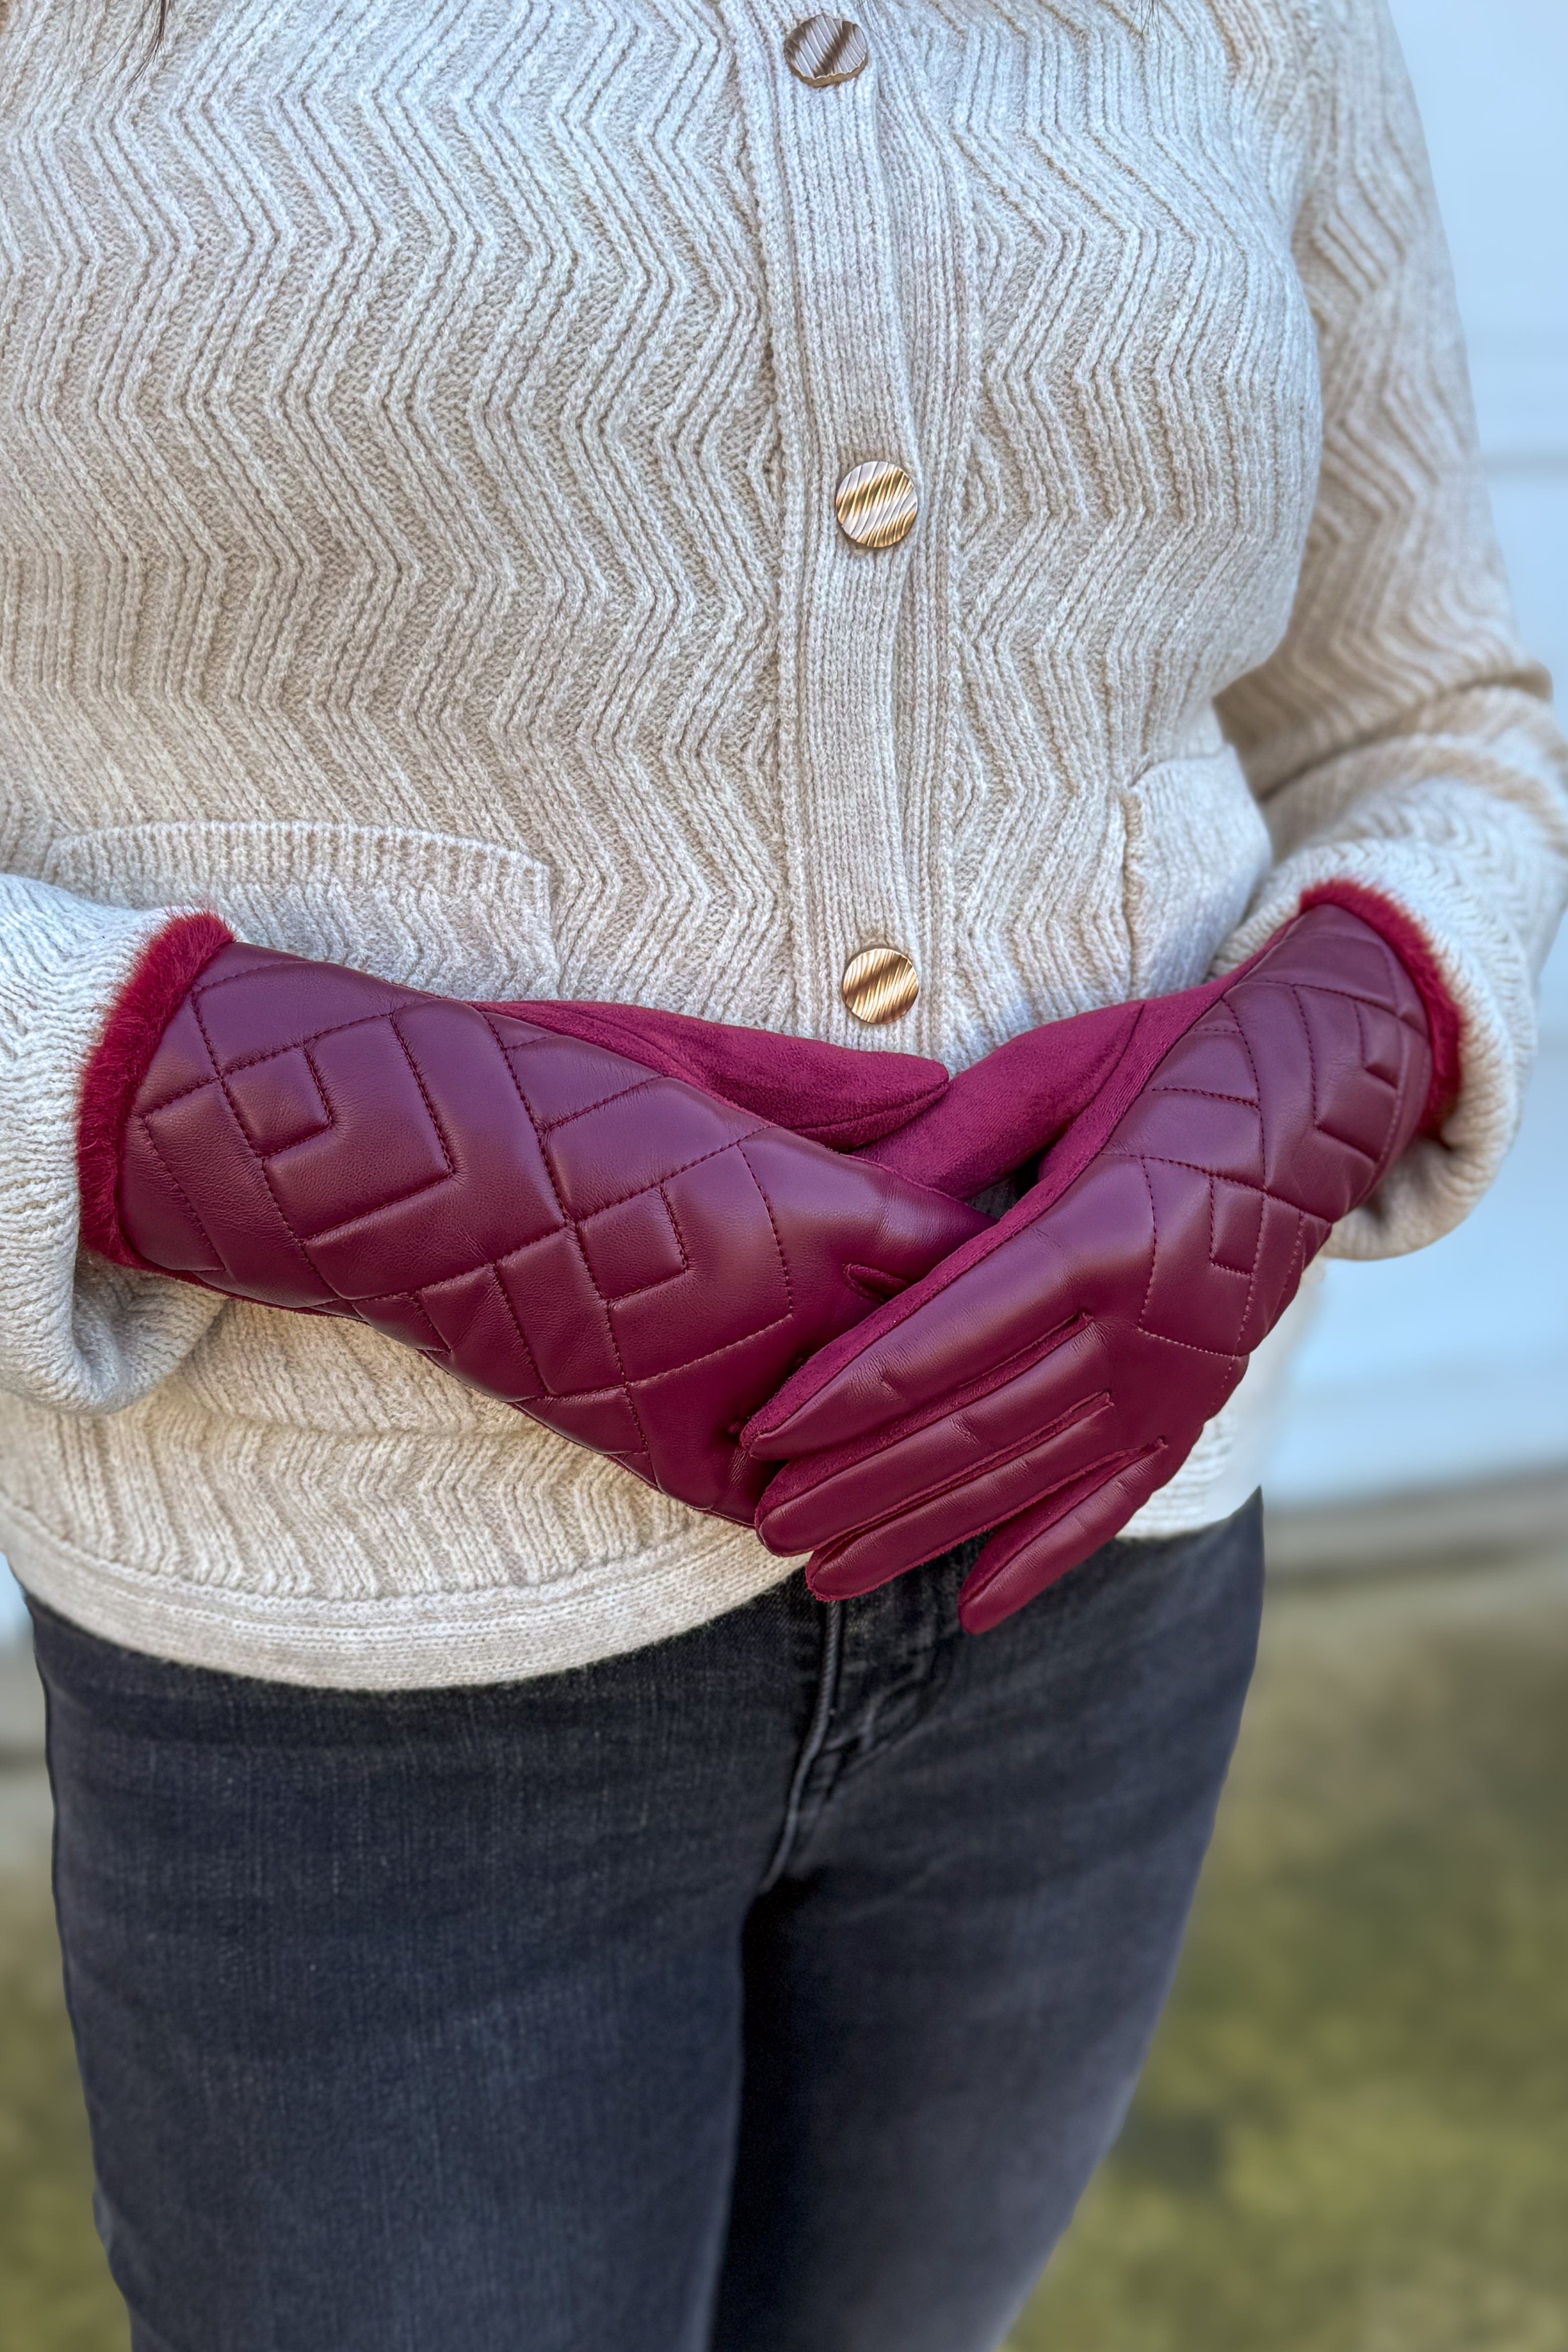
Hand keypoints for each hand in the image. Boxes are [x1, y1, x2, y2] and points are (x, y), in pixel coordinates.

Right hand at [81, 934, 984, 1521]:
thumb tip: (938, 1090)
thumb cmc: (538, 1091)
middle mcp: (783, 1319)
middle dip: (1000, 1339)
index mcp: (804, 1207)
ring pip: (881, 1438)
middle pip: (944, 1351)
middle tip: (1062, 1329)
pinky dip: (835, 1480)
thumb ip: (827, 1091)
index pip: (967, 1244)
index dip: (1019, 1239)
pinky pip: (791, 1494)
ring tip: (992, 1410)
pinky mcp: (665, 1462)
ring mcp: (725, 1401)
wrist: (391, 1186)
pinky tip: (869, 1467)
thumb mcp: (695, 1056)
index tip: (1057, 1226)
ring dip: (931, 1425)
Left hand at [743, 902, 1436, 1627]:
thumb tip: (839, 1197)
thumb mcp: (1055, 1067)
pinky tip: (975, 1607)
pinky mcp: (1200, 1403)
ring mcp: (1179, 1375)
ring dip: (923, 1531)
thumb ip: (951, 1140)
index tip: (768, 1432)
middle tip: (768, 1523)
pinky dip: (1045, 1555)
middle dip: (861, 1481)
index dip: (850, 1390)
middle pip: (976, 1422)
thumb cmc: (1171, 1054)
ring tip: (828, 1575)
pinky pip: (1114, 1498)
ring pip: (1028, 1475)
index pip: (948, 1332)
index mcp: (1100, 1228)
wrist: (1328, 1085)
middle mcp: (1144, 1322)